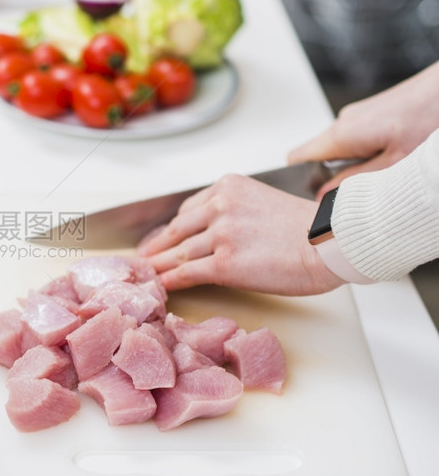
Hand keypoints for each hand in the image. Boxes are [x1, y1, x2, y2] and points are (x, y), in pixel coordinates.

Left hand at [137, 175, 344, 295]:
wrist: (332, 242)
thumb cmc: (311, 228)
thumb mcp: (265, 202)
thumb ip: (238, 210)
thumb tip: (218, 230)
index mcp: (229, 187)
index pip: (189, 209)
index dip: (172, 228)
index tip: (161, 237)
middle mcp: (220, 206)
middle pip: (178, 230)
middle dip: (157, 246)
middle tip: (143, 257)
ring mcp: (220, 234)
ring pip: (178, 252)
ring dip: (159, 266)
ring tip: (147, 275)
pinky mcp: (224, 263)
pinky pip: (186, 273)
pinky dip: (170, 281)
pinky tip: (161, 287)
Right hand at [288, 61, 438, 195]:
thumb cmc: (431, 115)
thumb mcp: (395, 162)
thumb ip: (356, 180)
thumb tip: (326, 196)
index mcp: (341, 134)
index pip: (297, 159)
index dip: (302, 181)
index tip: (318, 197)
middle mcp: (342, 121)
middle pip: (318, 157)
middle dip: (336, 176)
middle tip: (364, 187)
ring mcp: (356, 115)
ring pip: (339, 149)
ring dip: (356, 164)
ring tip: (387, 166)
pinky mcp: (369, 114)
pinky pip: (355, 139)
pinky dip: (368, 152)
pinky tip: (393, 153)